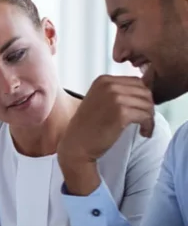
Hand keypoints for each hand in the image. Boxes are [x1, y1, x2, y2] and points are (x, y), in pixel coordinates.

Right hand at [58, 76, 153, 194]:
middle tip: (145, 120)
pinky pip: (146, 115)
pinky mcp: (121, 113)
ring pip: (147, 103)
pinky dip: (149, 125)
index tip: (140, 110)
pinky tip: (144, 133)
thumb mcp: (99, 100)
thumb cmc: (89, 127)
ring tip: (144, 128)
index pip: (136, 82)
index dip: (142, 96)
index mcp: (103, 80)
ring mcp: (115, 98)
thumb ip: (117, 92)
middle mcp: (108, 85)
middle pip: (144, 91)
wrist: (77, 145)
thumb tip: (145, 93)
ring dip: (150, 117)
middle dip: (148, 106)